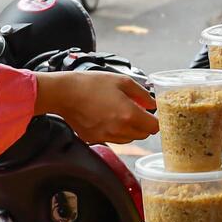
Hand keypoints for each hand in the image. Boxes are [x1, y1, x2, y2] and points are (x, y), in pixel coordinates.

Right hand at [33, 71, 158, 143]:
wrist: (65, 93)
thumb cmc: (92, 84)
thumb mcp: (122, 81)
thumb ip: (142, 94)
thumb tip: (153, 104)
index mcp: (129, 115)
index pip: (154, 127)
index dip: (156, 120)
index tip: (153, 114)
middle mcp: (119, 130)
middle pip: (143, 135)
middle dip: (144, 124)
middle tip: (138, 111)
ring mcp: (106, 136)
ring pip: (129, 138)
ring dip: (130, 129)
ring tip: (121, 113)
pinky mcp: (95, 139)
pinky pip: (113, 139)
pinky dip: (116, 131)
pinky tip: (108, 118)